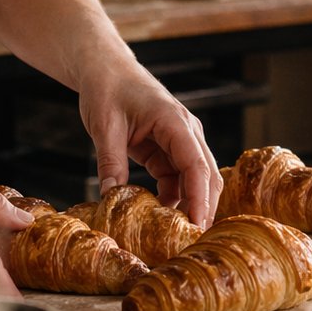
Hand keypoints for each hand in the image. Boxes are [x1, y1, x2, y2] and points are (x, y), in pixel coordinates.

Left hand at [78, 60, 222, 227]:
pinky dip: (173, 197)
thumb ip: (110, 163)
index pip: (196, 165)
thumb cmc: (107, 88)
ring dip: (188, 205)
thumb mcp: (104, 126)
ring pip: (195, 180)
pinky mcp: (169, 149)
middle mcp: (186, 132)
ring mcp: (180, 141)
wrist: (106, 69)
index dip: (199, 198)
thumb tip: (110, 198)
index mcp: (175, 122)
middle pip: (206, 175)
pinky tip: (160, 216)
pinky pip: (177, 178)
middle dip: (203, 207)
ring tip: (175, 235)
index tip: (197, 225)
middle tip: (192, 241)